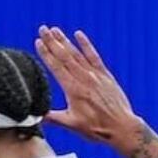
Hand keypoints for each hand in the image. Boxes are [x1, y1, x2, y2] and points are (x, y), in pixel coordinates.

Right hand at [34, 26, 139, 145]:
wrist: (122, 127)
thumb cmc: (97, 129)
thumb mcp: (72, 125)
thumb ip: (53, 118)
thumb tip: (36, 115)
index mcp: (73, 90)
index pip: (56, 67)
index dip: (46, 53)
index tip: (38, 42)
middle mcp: (84, 79)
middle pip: (65, 56)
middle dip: (52, 41)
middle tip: (43, 29)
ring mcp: (96, 75)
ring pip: (77, 54)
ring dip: (65, 41)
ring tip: (55, 30)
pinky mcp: (105, 75)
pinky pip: (94, 56)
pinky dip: (86, 45)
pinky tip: (78, 34)